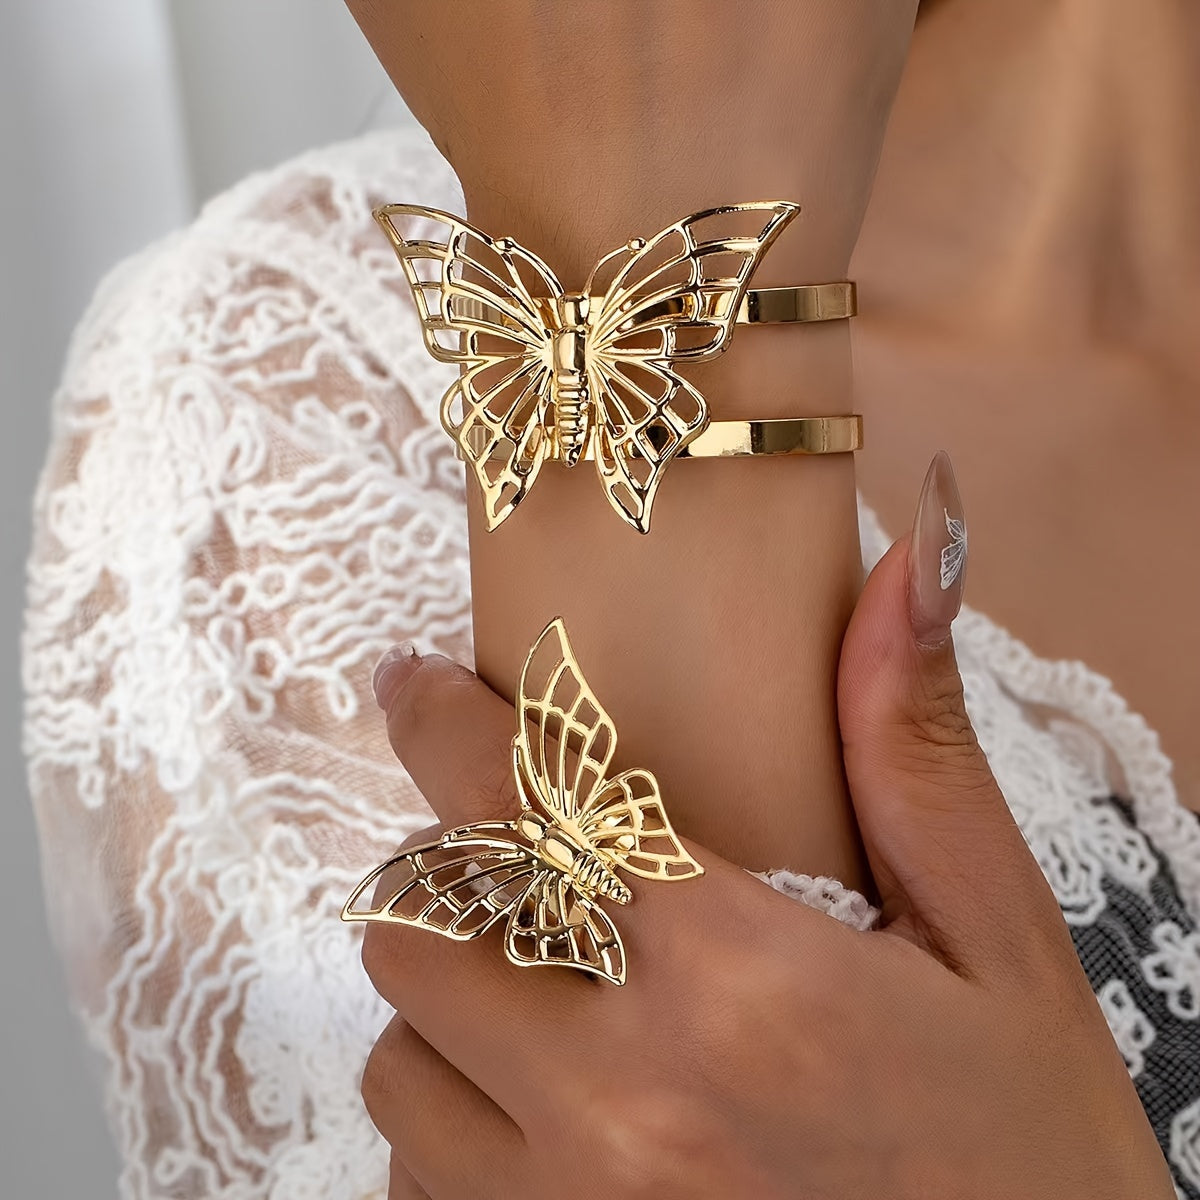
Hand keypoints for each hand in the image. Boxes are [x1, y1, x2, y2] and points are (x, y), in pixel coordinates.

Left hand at [357, 539, 1172, 1198]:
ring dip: (444, 998)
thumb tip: (907, 565)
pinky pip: (420, 1180)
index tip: (412, 684)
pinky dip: (452, 1123)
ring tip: (535, 985)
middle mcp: (623, 1099)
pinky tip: (543, 1109)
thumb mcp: (998, 946)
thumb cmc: (1028, 1158)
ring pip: (400, 1060)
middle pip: (418, 928)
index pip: (521, 805)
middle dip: (446, 868)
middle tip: (512, 854)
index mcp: (735, 978)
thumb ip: (916, 752)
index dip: (440, 723)